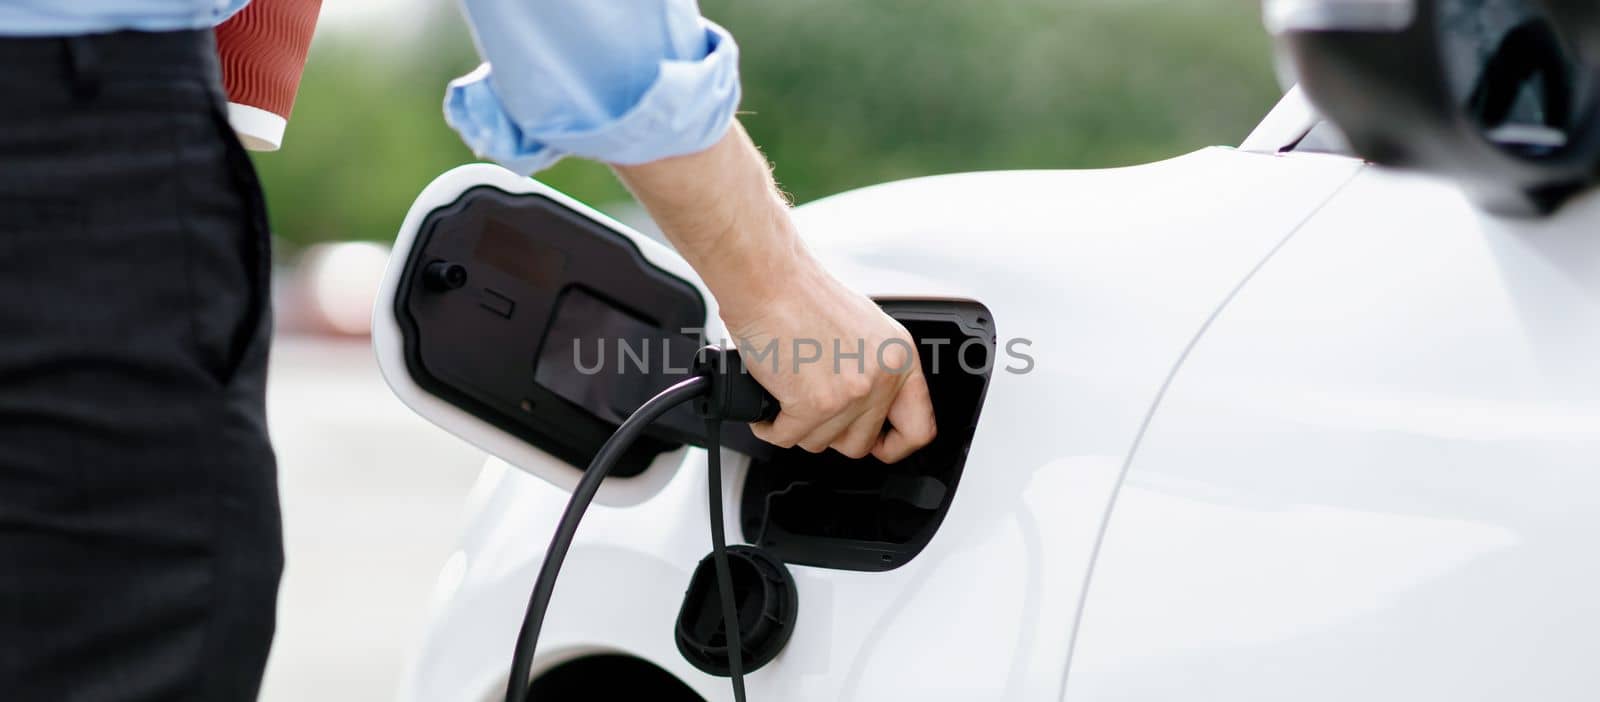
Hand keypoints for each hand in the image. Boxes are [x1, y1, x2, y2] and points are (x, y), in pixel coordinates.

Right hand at [612, 121, 936, 461]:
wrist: (767, 277)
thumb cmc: (800, 293)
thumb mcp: (862, 330)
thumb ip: (871, 370)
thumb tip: (865, 411)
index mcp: (899, 357)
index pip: (918, 428)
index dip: (894, 446)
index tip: (878, 445)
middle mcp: (881, 376)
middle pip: (859, 443)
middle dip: (829, 431)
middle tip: (811, 406)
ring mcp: (850, 393)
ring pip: (819, 443)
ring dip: (796, 424)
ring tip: (786, 390)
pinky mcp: (813, 403)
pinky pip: (787, 438)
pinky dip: (769, 424)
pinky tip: (768, 399)